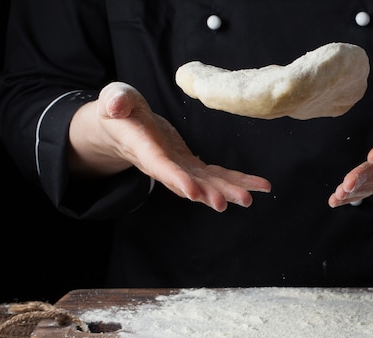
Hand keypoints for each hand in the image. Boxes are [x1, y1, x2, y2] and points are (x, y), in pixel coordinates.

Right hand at [69, 82, 271, 211]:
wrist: (124, 127)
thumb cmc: (119, 110)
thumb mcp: (114, 99)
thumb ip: (115, 101)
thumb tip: (115, 106)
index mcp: (143, 149)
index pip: (159, 166)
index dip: (175, 178)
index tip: (192, 191)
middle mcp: (164, 165)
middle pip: (187, 183)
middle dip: (207, 193)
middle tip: (227, 203)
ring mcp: (179, 168)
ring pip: (206, 183)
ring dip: (227, 191)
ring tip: (249, 198)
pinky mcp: (191, 165)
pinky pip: (216, 175)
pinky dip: (237, 181)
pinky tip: (258, 186)